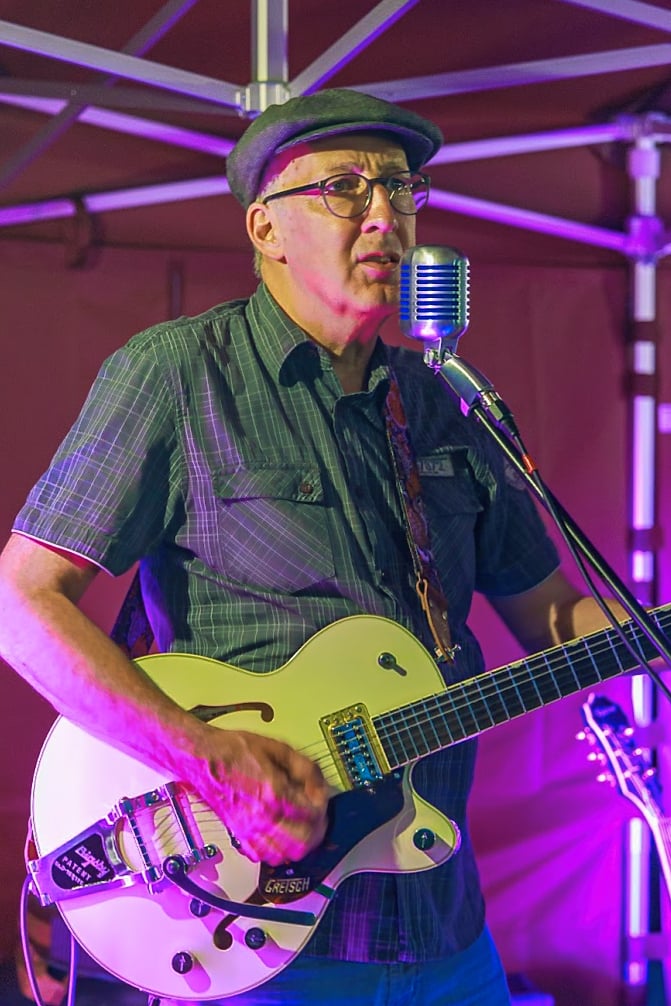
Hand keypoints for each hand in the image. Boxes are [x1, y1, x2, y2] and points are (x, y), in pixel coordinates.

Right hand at [187, 727, 328, 865]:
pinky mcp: (240, 835)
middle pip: (303, 843)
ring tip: (302, 827)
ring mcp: (249, 830)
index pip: (313, 814)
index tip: (321, 796)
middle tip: (318, 816)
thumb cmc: (235, 751)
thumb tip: (319, 784)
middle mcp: (262, 817)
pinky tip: (281, 835)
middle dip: (317, 830)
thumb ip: (304, 767)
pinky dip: (278, 851)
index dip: (323, 805)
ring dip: (299, 844)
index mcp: (274, 793)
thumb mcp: (277, 748)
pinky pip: (264, 857)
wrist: (205, 759)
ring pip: (285, 856)